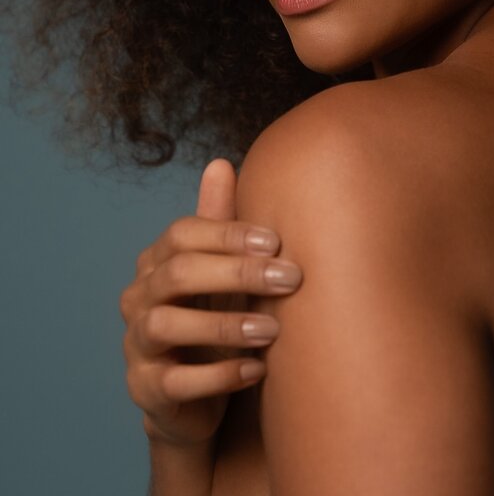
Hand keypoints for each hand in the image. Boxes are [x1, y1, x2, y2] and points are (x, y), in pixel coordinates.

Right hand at [120, 158, 302, 449]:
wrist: (196, 398)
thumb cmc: (214, 319)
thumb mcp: (221, 271)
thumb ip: (219, 222)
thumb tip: (220, 162)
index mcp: (156, 262)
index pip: (182, 234)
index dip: (228, 233)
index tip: (276, 241)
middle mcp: (138, 299)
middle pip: (177, 273)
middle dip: (237, 273)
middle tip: (290, 279)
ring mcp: (137, 346)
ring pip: (167, 326)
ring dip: (225, 325)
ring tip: (273, 330)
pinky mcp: (145, 391)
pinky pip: (176, 382)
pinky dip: (219, 375)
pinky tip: (257, 370)